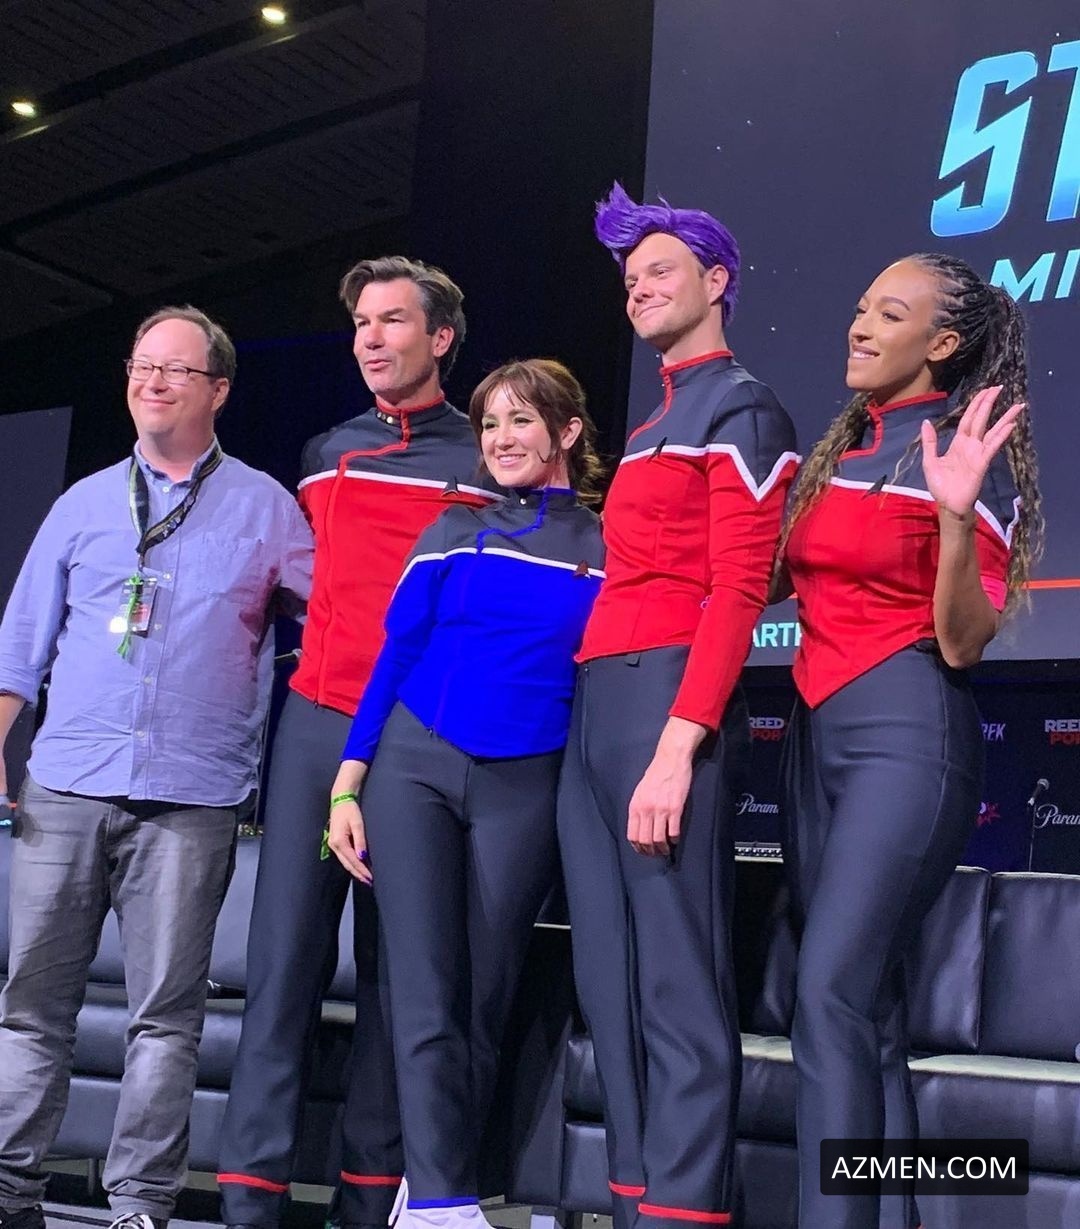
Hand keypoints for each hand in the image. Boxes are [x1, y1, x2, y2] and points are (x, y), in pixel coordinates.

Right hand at [327, 798, 372, 884]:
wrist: (340, 800)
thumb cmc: (350, 810)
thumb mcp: (357, 824)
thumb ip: (360, 841)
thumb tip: (362, 857)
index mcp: (339, 841)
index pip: (352, 860)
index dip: (362, 870)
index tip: (371, 878)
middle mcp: (334, 845)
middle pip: (348, 864)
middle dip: (359, 874)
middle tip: (370, 882)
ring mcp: (333, 845)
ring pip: (345, 862)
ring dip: (356, 871)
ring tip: (366, 878)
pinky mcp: (336, 843)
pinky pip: (344, 857)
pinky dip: (352, 864)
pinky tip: (359, 867)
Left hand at [627, 750, 692, 856]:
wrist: (670, 759)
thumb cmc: (656, 773)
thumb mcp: (640, 791)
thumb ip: (639, 808)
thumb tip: (640, 825)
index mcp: (635, 806)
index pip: (632, 835)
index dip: (638, 848)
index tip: (644, 851)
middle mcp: (645, 809)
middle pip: (645, 841)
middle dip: (651, 851)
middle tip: (657, 853)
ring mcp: (660, 809)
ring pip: (659, 839)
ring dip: (663, 848)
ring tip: (667, 849)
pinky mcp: (675, 808)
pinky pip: (673, 831)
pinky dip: (675, 839)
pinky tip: (676, 839)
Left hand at [920, 386, 1021, 517]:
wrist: (947, 504)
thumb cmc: (940, 485)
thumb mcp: (930, 461)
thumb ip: (930, 442)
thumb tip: (926, 422)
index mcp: (958, 443)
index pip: (968, 419)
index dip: (976, 404)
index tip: (984, 391)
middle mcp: (971, 445)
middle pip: (981, 419)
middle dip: (989, 403)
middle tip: (998, 388)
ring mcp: (978, 453)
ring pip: (992, 431)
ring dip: (1005, 418)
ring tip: (1017, 405)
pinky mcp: (982, 463)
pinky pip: (992, 447)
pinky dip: (1001, 436)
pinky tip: (1010, 426)